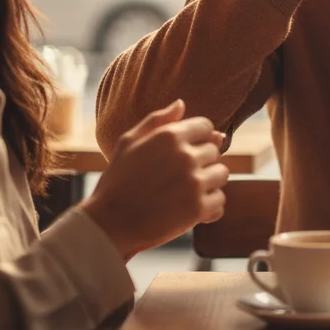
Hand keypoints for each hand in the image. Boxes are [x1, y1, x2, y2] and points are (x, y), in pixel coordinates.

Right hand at [83, 100, 229, 260]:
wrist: (108, 225)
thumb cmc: (116, 182)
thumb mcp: (128, 143)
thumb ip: (156, 120)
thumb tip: (181, 104)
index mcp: (170, 136)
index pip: (206, 127)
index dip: (199, 139)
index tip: (187, 153)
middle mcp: (186, 155)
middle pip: (215, 151)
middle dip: (202, 162)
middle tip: (180, 177)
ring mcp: (193, 182)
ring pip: (221, 174)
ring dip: (209, 183)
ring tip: (187, 192)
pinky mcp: (198, 208)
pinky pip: (220, 201)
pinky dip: (210, 207)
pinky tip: (191, 210)